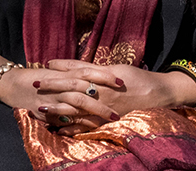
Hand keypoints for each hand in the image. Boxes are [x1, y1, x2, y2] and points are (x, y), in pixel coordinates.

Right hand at [0, 66, 119, 125]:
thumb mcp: (55, 72)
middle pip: (86, 90)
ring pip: (77, 104)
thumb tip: (96, 74)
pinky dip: (78, 123)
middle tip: (121, 106)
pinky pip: (65, 118)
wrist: (11, 84)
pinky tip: (92, 127)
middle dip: (104, 99)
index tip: (121, 81)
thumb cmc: (36, 77)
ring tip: (112, 118)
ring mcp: (53, 98)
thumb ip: (73, 72)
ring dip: (96, 112)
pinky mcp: (46, 110)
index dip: (104, 76)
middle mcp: (60, 84)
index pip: (88, 71)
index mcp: (63, 72)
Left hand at [41, 60, 193, 135]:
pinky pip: (87, 127)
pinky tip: (59, 129)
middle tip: (34, 85)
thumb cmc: (137, 78)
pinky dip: (72, 128)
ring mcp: (104, 110)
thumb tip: (72, 65)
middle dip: (52, 88)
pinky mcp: (108, 122)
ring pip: (76, 111)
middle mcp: (101, 94)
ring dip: (57, 110)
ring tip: (40, 109)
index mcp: (102, 79)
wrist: (160, 94)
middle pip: (71, 91)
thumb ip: (93, 68)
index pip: (76, 72)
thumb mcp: (115, 68)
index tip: (44, 66)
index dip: (59, 70)